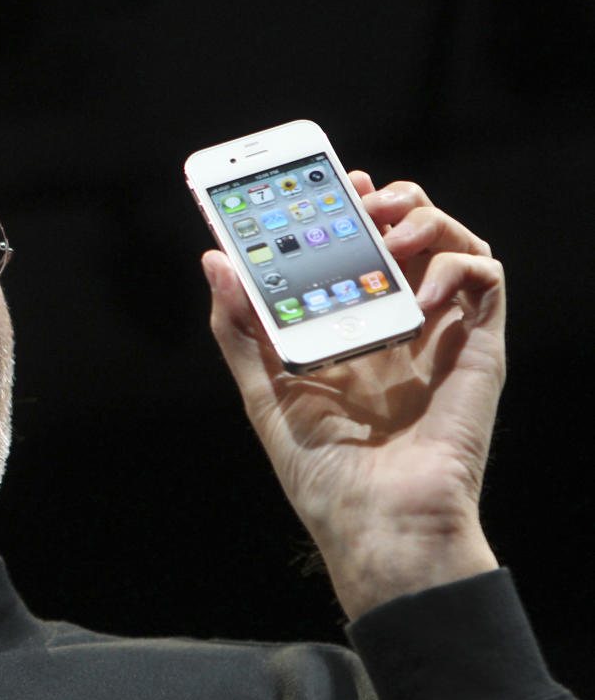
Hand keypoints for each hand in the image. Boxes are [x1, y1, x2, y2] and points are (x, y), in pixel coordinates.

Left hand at [201, 173, 505, 618]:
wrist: (376, 522)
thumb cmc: (320, 471)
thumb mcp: (264, 391)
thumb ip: (240, 327)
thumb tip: (214, 258)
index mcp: (349, 331)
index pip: (355, 250)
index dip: (348, 206)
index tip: (329, 177)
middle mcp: (397, 325)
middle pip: (405, 234)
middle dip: (386, 198)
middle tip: (360, 194)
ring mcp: (439, 333)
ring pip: (450, 242)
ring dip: (424, 217)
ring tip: (391, 230)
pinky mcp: (478, 346)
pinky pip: (484, 277)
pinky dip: (456, 264)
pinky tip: (422, 290)